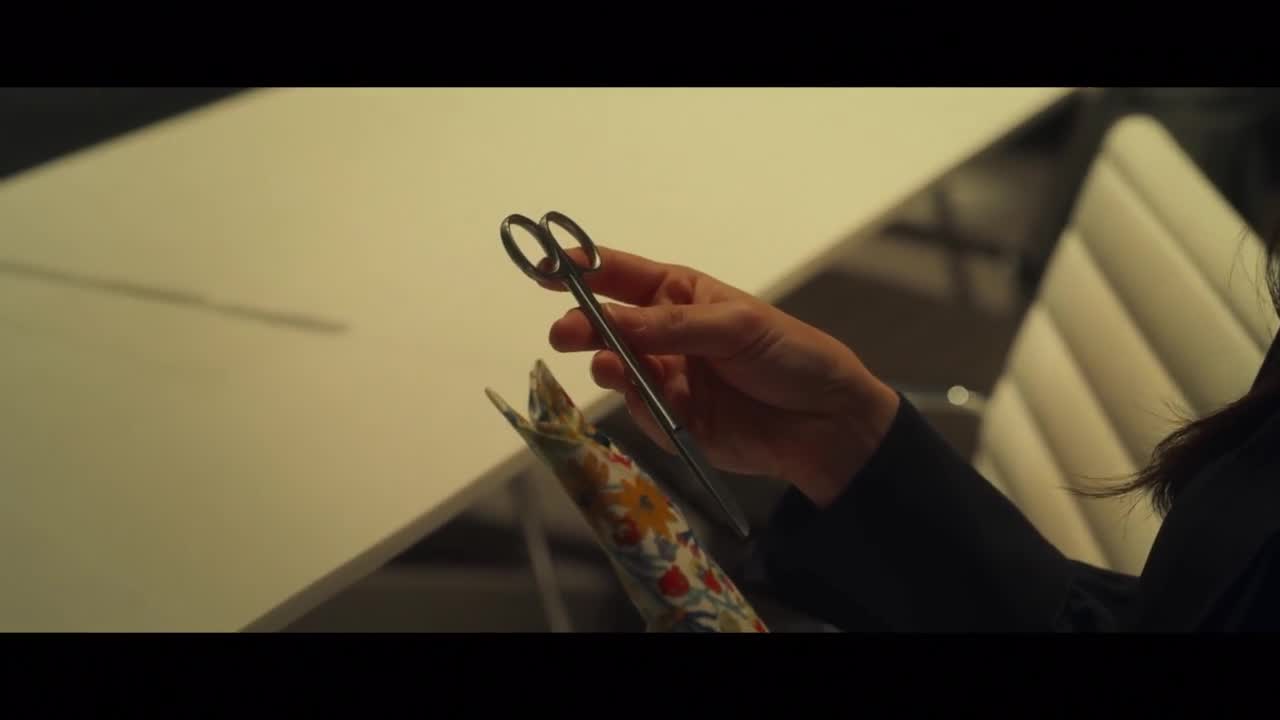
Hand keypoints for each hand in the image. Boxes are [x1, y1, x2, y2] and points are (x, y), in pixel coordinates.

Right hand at [545, 247, 899, 507]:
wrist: (824, 424)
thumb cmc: (791, 356)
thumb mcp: (738, 327)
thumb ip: (673, 327)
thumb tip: (612, 323)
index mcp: (680, 295)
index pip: (619, 275)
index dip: (580, 268)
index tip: (544, 266)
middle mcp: (664, 334)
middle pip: (605, 324)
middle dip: (582, 325)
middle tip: (566, 334)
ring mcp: (665, 377)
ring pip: (615, 370)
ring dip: (608, 368)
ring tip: (612, 368)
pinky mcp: (671, 420)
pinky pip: (639, 412)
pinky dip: (641, 408)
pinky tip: (657, 405)